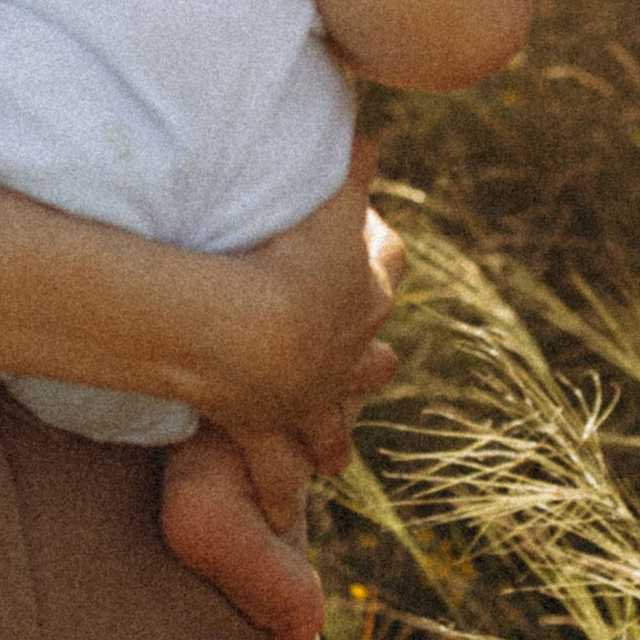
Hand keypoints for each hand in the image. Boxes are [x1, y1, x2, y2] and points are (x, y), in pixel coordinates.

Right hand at [189, 145, 403, 469]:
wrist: (256, 327)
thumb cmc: (289, 250)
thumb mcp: (324, 191)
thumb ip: (346, 160)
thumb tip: (367, 125)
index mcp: (363, 289)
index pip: (383, 267)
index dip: (377, 257)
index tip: (372, 249)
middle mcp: (348, 353)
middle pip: (371, 361)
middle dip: (368, 364)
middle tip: (371, 366)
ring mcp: (311, 398)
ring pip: (332, 427)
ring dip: (333, 437)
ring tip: (334, 456)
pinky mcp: (270, 431)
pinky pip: (279, 471)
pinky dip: (279, 491)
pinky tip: (280, 514)